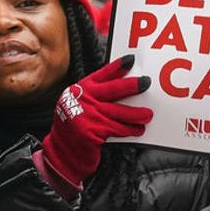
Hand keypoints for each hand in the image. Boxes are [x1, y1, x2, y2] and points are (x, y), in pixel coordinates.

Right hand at [41, 54, 152, 187]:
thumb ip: (94, 96)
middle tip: (146, 83)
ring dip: (137, 114)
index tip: (131, 60)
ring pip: (120, 112)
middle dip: (133, 85)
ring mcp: (88, 115)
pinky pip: (117, 129)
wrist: (62, 150)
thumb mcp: (78, 104)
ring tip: (147, 115)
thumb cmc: (74, 125)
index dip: (117, 67)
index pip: (101, 74)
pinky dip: (129, 130)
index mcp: (80, 89)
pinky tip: (137, 130)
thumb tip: (124, 89)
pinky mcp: (93, 131)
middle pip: (113, 89)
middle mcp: (83, 99)